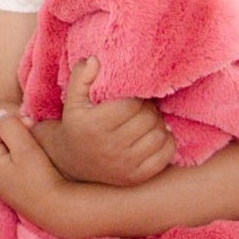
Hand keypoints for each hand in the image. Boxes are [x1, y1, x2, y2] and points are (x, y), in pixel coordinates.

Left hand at [0, 108, 76, 234]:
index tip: (27, 125)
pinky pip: (10, 160)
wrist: (56, 209)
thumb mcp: (25, 148)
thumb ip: (9, 126)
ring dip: (18, 141)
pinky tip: (36, 159)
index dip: (6, 119)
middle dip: (12, 130)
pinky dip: (21, 154)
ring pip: (3, 148)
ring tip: (36, 146)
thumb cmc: (41, 179)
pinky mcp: (10, 184)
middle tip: (33, 134)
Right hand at [39, 58, 174, 187]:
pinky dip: (167, 141)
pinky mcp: (136, 177)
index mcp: (95, 126)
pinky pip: (166, 154)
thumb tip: (96, 60)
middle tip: (143, 107)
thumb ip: (81, 77)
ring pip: (159, 134)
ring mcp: (125, 165)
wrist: (72, 163)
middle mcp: (111, 148)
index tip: (134, 96)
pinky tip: (155, 135)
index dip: (138, 96)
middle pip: (148, 119)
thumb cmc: (77, 126)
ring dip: (158, 123)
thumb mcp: (72, 100)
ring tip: (148, 120)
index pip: (132, 105)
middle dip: (149, 109)